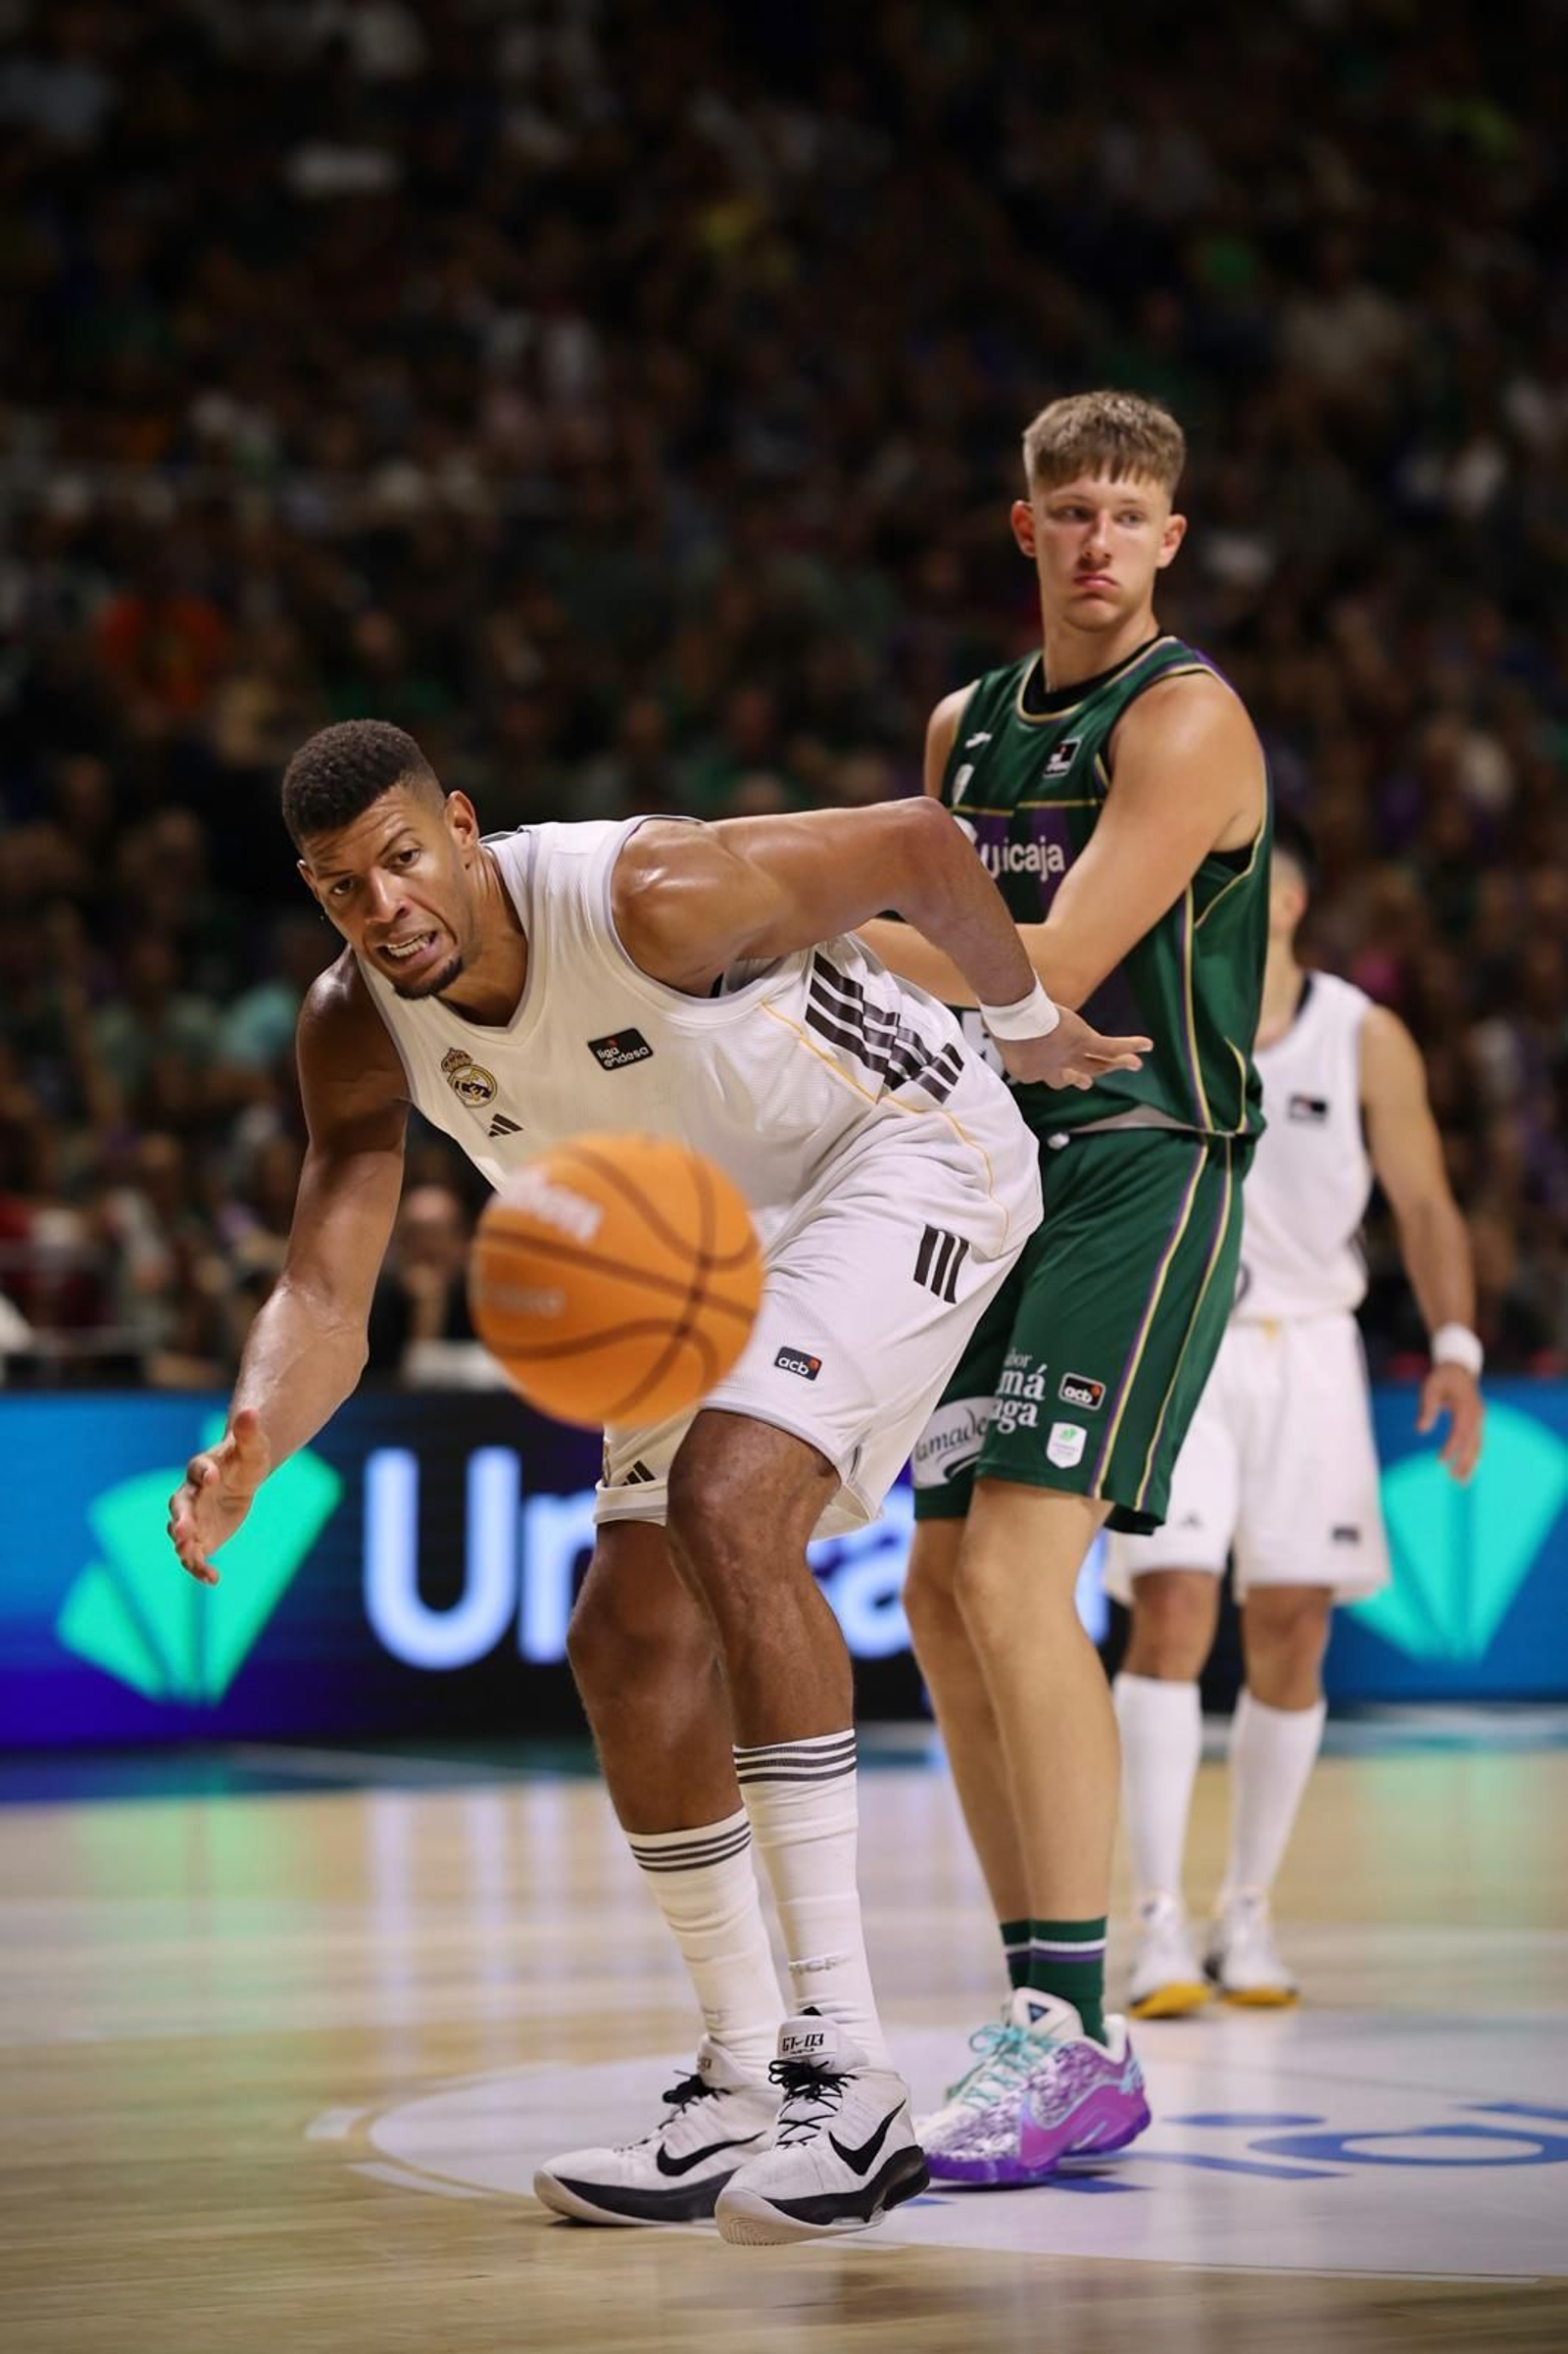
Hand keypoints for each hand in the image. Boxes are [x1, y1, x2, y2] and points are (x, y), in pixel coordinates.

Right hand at [167, 1407, 271, 1584]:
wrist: (242, 1478)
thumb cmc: (246, 1459)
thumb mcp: (254, 1447)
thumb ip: (249, 1432)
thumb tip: (251, 1410)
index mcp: (202, 1469)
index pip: (198, 1469)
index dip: (204, 1472)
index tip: (212, 1475)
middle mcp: (191, 1494)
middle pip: (180, 1507)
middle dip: (180, 1519)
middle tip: (183, 1531)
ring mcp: (193, 1519)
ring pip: (181, 1534)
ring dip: (183, 1546)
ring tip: (189, 1555)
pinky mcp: (201, 1538)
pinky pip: (195, 1555)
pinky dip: (200, 1568)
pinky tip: (214, 1578)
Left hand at [998, 1007, 1150, 1091]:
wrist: (1014, 1018)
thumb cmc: (1002, 1021)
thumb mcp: (1000, 1030)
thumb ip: (1003, 1028)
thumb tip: (993, 1015)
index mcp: (1030, 1070)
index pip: (1046, 1075)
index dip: (1052, 1072)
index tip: (1049, 1065)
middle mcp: (1053, 1068)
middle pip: (1076, 1074)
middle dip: (1085, 1076)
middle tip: (1088, 1082)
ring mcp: (1071, 1055)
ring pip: (1099, 1064)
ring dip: (1117, 1064)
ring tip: (1134, 1065)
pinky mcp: (1084, 1040)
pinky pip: (1110, 1046)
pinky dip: (1130, 1046)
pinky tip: (1147, 1045)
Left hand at [1417, 1364, 1483, 1483]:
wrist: (1458, 1368)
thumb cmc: (1441, 1378)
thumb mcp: (1429, 1388)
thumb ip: (1426, 1408)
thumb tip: (1421, 1431)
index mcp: (1466, 1406)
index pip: (1459, 1432)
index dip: (1451, 1448)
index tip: (1440, 1461)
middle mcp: (1477, 1414)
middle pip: (1474, 1443)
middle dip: (1466, 1463)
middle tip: (1456, 1481)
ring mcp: (1480, 1418)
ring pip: (1478, 1445)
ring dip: (1471, 1464)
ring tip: (1462, 1482)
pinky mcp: (1478, 1421)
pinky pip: (1477, 1441)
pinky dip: (1473, 1456)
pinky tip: (1467, 1468)